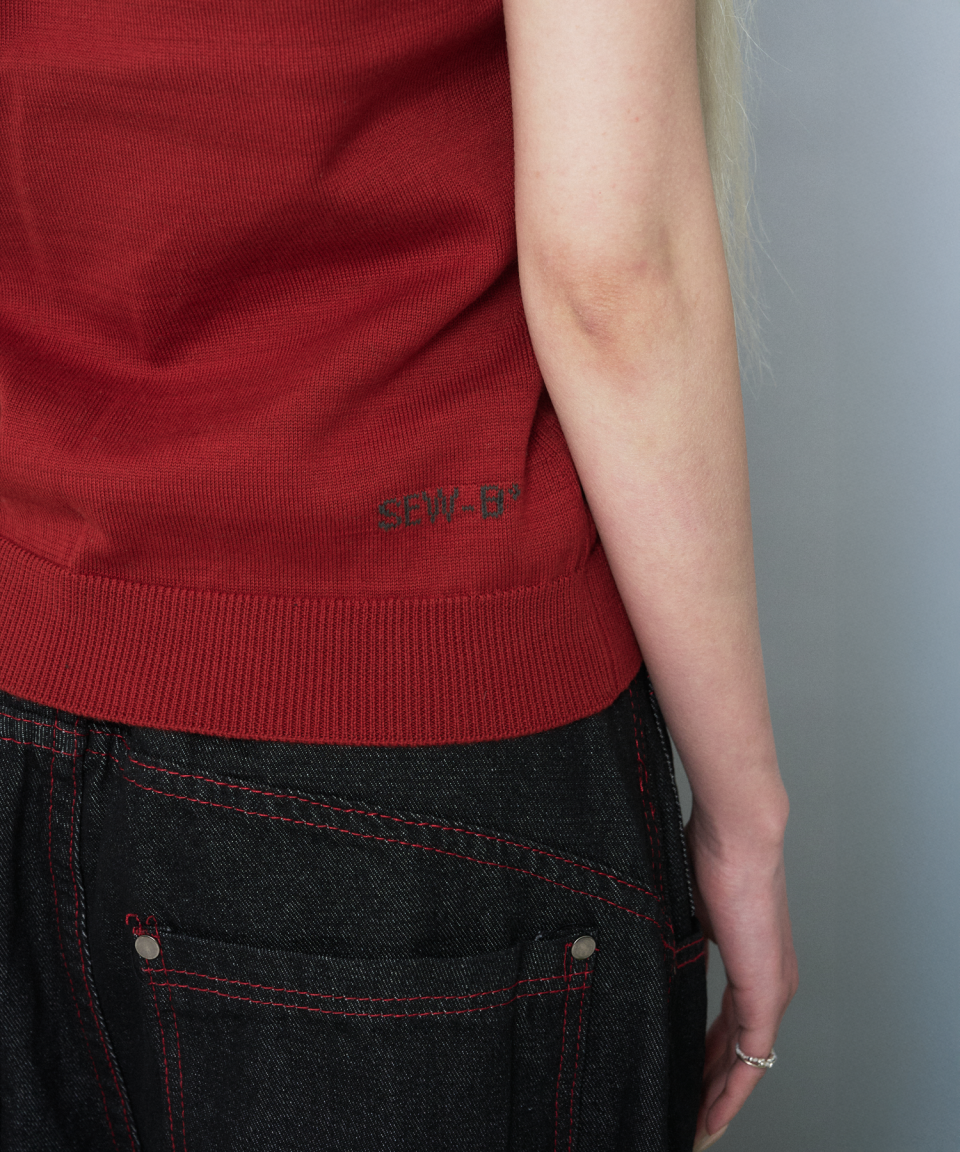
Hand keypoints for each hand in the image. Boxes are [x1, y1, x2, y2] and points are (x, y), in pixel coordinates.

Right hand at [685, 807, 798, 1149]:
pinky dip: (732, 1088)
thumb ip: (675, 936)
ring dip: (721, 1095)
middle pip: (739, 1051)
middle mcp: (770, 980)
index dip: (708, 1057)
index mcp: (751, 959)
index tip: (685, 1078)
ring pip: (746, 1060)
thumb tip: (646, 945)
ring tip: (696, 1125)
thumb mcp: (684, 905)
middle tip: (688, 1117)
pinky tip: (713, 1112)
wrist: (736, 834)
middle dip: (712, 1087)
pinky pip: (751, 1056)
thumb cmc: (709, 852)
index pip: (731, 1025)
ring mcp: (771, 988)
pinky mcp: (767, 993)